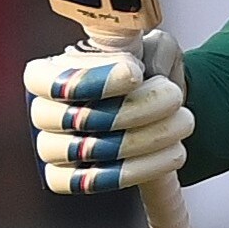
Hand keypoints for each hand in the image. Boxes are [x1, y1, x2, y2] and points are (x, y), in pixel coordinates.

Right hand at [25, 30, 193, 193]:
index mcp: (50, 73)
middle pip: (74, 118)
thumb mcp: (156, 45)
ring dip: (144, 139)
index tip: (135, 74)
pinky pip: (92, 182)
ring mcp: (51, 149)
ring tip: (184, 123)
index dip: (88, 79)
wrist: (165, 107)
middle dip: (133, 109)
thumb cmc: (151, 70)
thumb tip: (140, 72)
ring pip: (88, 151)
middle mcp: (43, 112)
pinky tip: (172, 153)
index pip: (45, 79)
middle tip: (174, 97)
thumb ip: (147, 47)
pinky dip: (138, 169)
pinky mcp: (66, 179)